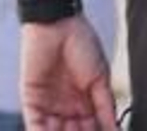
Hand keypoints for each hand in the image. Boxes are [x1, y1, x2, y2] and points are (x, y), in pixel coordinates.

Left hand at [20, 16, 116, 130]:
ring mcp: (49, 106)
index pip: (92, 128)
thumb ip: (106, 106)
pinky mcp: (31, 102)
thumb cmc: (82, 44)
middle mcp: (67, 107)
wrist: (58, 26)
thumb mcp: (100, 79)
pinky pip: (35, 125)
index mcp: (85, 102)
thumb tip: (115, 128)